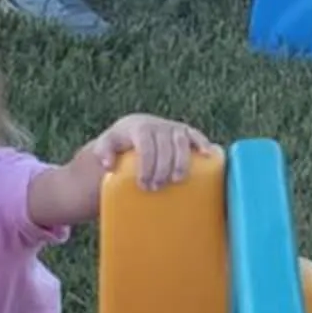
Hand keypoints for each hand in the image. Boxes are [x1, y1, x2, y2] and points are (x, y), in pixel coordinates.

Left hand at [95, 115, 217, 189]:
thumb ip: (102, 153)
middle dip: (162, 169)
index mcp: (138, 127)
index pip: (145, 146)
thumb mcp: (105, 146)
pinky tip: (208, 155)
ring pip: (181, 142)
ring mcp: (172, 127)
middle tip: (156, 188)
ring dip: (181, 162)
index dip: (146, 165)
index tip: (143, 184)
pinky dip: (203, 143)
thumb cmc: (118, 144)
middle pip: (164, 146)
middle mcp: (157, 125)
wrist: (131, 132)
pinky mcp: (184, 132)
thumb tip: (109, 165)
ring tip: (177, 181)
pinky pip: (195, 135)